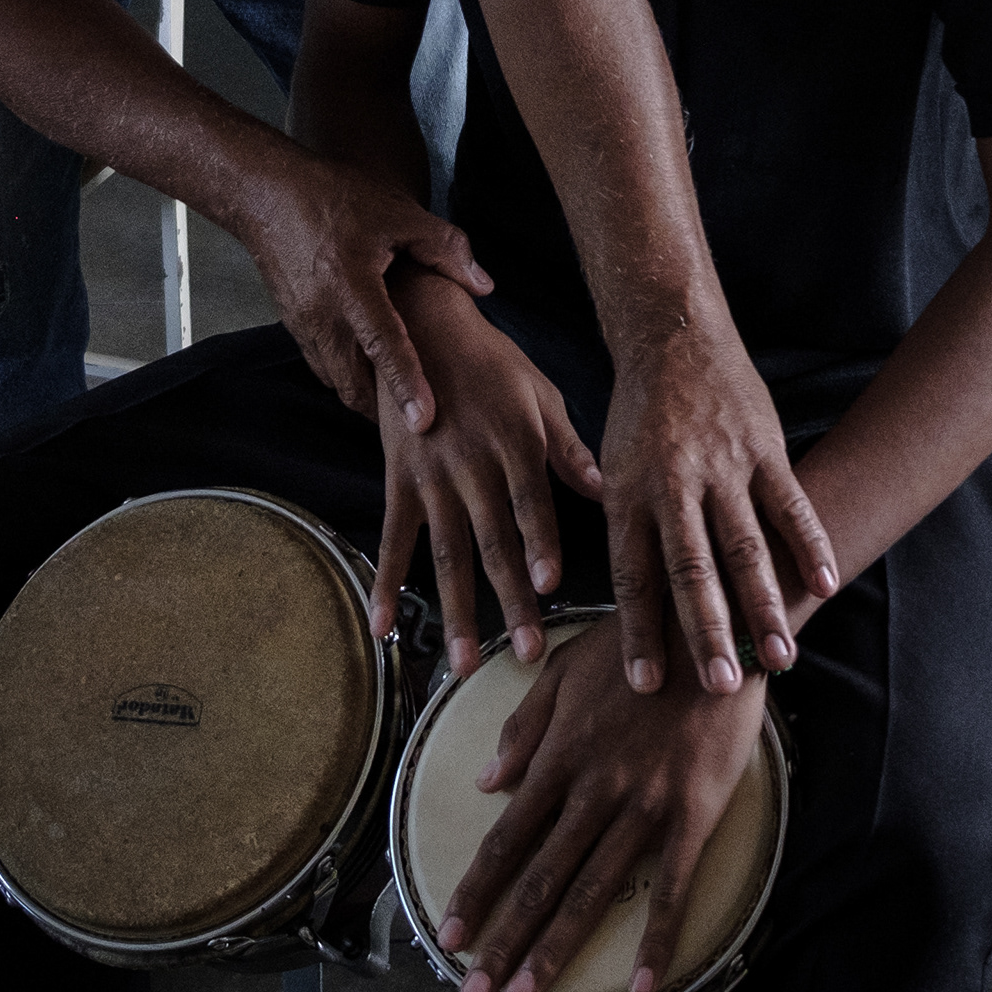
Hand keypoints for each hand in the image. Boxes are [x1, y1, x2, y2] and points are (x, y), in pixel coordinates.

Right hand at [229, 152, 490, 428]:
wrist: (265, 193)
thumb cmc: (332, 197)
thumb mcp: (397, 211)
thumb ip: (445, 248)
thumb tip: (483, 286)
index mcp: (350, 284)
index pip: (383, 345)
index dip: (406, 384)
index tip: (423, 421)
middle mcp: (322, 313)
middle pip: (354, 383)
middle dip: (385, 409)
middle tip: (422, 423)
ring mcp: (303, 324)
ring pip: (336, 380)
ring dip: (365, 396)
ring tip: (401, 403)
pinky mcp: (293, 326)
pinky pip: (323, 366)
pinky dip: (347, 377)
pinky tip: (371, 370)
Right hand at [371, 283, 603, 670]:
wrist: (421, 328)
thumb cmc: (493, 364)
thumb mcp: (542, 395)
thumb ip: (571, 449)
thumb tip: (611, 492)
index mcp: (515, 441)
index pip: (531, 502)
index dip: (540, 543)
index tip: (551, 586)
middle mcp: (472, 463)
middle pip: (493, 541)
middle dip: (510, 600)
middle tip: (526, 652)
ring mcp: (431, 476)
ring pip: (446, 553)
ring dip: (456, 612)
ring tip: (465, 664)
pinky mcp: (399, 480)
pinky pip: (394, 538)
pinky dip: (385, 584)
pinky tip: (381, 628)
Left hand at [438, 620, 764, 991]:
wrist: (715, 628)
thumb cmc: (636, 644)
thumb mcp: (564, 669)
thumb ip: (524, 726)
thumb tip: (487, 780)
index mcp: (560, 756)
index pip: (506, 838)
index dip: (476, 892)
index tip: (450, 936)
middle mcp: (595, 789)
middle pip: (540, 877)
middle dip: (504, 940)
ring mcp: (645, 806)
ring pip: (592, 890)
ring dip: (556, 948)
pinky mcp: (694, 815)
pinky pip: (672, 888)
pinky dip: (656, 940)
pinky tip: (639, 984)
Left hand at [598, 331, 838, 696]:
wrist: (672, 337)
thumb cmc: (640, 416)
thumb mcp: (610, 467)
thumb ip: (623, 529)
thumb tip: (616, 600)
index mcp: (628, 496)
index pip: (633, 576)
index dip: (641, 631)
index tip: (648, 684)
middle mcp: (673, 486)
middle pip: (690, 570)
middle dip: (706, 632)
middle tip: (720, 685)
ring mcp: (723, 468)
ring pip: (745, 546)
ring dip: (763, 605)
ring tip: (780, 656)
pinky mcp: (763, 449)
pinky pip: (790, 504)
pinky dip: (810, 545)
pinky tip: (826, 585)